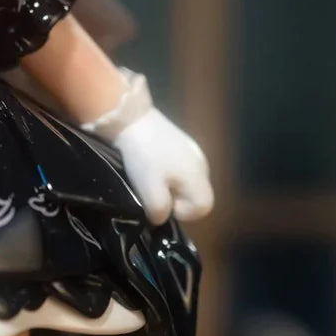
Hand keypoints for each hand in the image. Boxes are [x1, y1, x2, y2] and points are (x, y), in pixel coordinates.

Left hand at [114, 109, 213, 225]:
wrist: (131, 118)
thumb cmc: (143, 156)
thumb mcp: (149, 190)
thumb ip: (160, 210)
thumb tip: (161, 217)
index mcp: (199, 176)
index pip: (204, 208)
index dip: (182, 212)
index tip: (161, 201)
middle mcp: (202, 163)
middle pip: (195, 194)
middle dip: (175, 199)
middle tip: (152, 189)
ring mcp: (193, 151)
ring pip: (187, 181)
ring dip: (169, 185)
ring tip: (149, 175)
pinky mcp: (181, 142)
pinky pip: (180, 167)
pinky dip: (166, 171)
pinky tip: (150, 162)